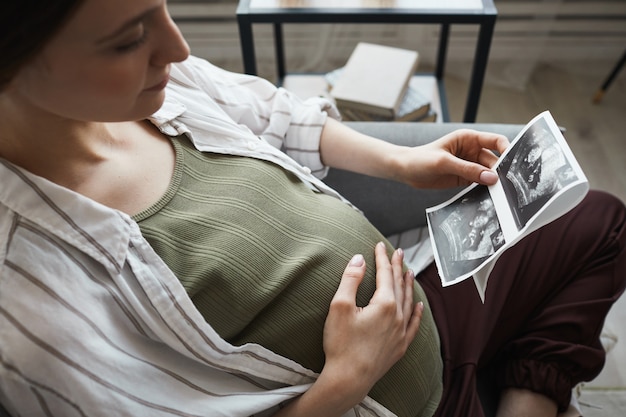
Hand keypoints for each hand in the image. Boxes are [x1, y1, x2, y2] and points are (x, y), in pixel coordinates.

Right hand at [274, 242, 422, 416]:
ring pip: (408, 302)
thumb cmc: (341, 344)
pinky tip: (419, 306)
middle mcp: (397, 316)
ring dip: (408, 285)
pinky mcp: (399, 347)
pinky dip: (416, 312)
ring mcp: (400, 332)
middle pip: (399, 285)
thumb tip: (359, 259)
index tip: (380, 245)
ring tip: (409, 271)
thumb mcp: (339, 307)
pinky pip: (413, 324)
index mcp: (384, 304)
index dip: (382, 258)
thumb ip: (350, 280)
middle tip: (398, 252)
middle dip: (397, 266)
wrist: (348, 379)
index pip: (384, 274)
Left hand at [393, 129, 509, 188]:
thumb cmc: (420, 159)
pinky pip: (480, 183)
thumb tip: (491, 177)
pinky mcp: (464, 178)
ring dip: (494, 182)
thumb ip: (468, 170)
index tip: (514, 163)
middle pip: (494, 161)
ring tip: (501, 193)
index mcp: (469, 139)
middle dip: (501, 172)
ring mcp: (469, 165)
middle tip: (507, 185)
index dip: (507, 150)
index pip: (495, 141)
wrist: (405, 170)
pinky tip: (490, 196)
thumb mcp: (444, 163)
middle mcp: (472, 151)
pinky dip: (485, 189)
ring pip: (489, 173)